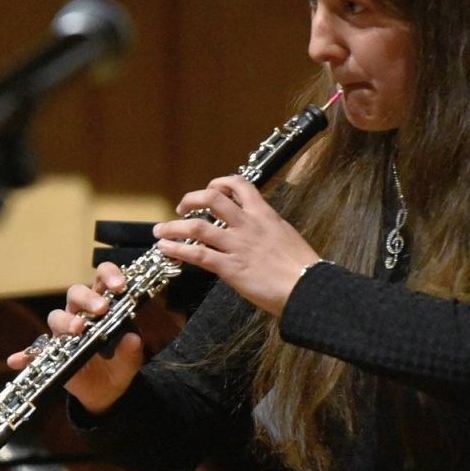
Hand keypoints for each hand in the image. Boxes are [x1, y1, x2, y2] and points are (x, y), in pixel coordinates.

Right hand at [4, 261, 143, 413]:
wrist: (106, 392)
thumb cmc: (117, 368)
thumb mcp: (129, 362)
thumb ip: (131, 351)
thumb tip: (132, 339)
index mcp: (101, 307)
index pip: (101, 280)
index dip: (108, 275)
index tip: (119, 285)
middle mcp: (79, 314)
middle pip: (76, 294)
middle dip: (87, 298)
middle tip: (101, 309)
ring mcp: (63, 332)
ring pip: (57, 316)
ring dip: (65, 321)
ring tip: (78, 330)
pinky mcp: (51, 353)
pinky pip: (34, 351)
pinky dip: (25, 355)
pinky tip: (17, 360)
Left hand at [154, 175, 320, 315]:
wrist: (309, 288)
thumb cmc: (303, 267)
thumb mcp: (287, 237)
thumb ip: (269, 229)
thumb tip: (259, 231)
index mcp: (265, 214)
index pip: (240, 185)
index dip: (221, 183)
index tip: (211, 189)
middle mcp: (248, 225)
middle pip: (212, 199)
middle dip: (191, 199)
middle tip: (182, 208)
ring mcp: (237, 245)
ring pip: (197, 227)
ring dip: (174, 227)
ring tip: (160, 230)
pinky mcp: (230, 268)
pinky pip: (197, 255)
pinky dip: (177, 249)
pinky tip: (165, 249)